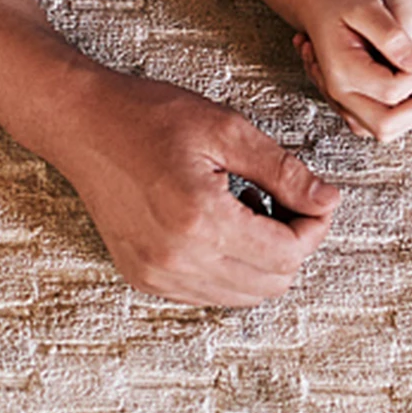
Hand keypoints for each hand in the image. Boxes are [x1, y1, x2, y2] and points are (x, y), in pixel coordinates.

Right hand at [53, 66, 340, 306]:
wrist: (84, 126)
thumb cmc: (151, 117)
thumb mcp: (229, 130)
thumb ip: (284, 172)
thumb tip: (327, 201)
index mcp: (200, 220)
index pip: (287, 253)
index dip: (314, 226)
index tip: (316, 199)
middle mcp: (175, 259)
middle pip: (271, 282)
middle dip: (294, 244)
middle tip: (289, 201)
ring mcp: (156, 274)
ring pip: (243, 295)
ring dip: (264, 260)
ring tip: (254, 210)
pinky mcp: (144, 278)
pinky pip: (210, 293)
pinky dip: (233, 268)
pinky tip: (226, 225)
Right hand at [292, 0, 411, 142]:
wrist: (318, 5)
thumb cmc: (340, 3)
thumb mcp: (366, 6)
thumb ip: (390, 35)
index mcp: (343, 71)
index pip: (392, 91)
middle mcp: (339, 92)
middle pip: (385, 124)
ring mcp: (342, 101)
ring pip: (381, 129)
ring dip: (409, 114)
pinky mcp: (348, 102)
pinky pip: (375, 123)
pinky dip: (397, 113)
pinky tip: (410, 92)